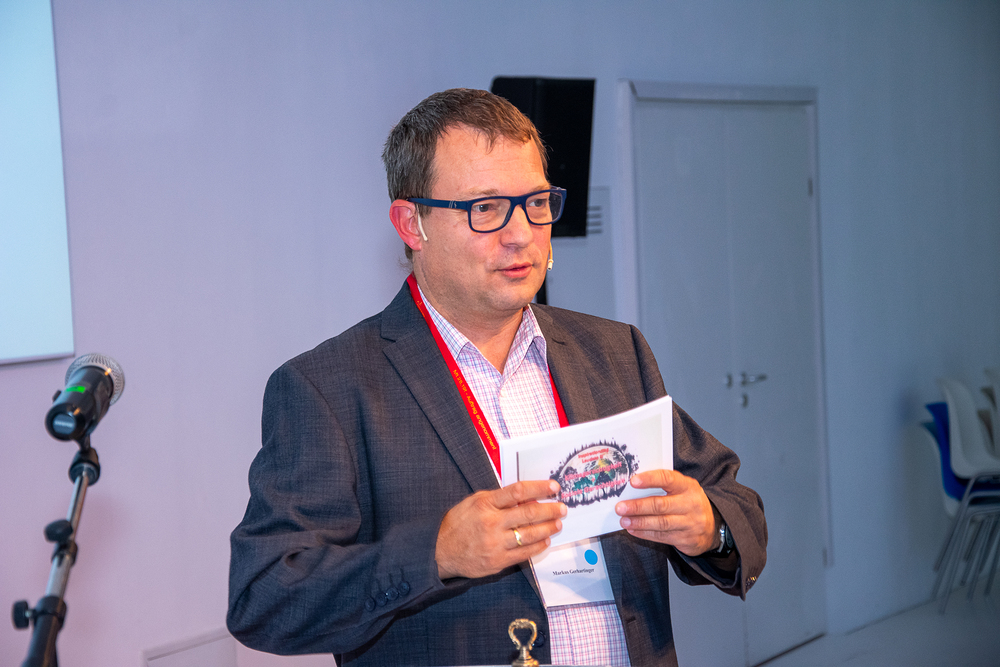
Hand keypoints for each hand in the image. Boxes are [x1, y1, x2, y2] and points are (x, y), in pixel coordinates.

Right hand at [436, 480, 566, 579]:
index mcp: (485, 504)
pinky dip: (538, 546)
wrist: (440, 551)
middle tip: (562, 508)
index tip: (554, 486)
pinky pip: (524, 553)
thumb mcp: (475, 502)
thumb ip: (499, 499)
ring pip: (530, 535)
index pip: (518, 491)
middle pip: (528, 513)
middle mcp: (491, 523)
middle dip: (550, 510)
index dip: (539, 488)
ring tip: (557, 523)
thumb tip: (526, 498)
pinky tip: (545, 540)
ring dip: (547, 528)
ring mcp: (495, 544)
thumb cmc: (459, 523)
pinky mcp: (498, 561)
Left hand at [614, 469, 718, 555]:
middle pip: (661, 505)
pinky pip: (662, 537)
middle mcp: (690, 504)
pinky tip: (633, 530)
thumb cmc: (689, 503)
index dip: (650, 479)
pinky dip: (645, 534)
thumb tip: (632, 488)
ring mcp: (690, 523)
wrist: (712, 527)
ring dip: (639, 522)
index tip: (633, 481)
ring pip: (660, 523)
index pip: (668, 479)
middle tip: (620, 507)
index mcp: (688, 486)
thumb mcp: (682, 489)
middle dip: (638, 506)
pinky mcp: (686, 539)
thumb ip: (663, 486)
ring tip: (624, 520)